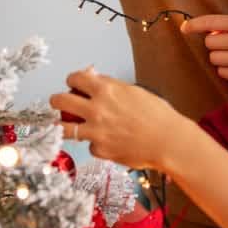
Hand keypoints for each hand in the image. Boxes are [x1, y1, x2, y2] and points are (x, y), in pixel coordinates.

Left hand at [49, 67, 190, 169]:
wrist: (169, 141)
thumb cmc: (158, 115)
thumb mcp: (135, 92)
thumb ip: (111, 86)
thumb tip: (93, 78)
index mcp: (107, 89)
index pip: (74, 78)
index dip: (73, 81)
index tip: (75, 85)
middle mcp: (96, 109)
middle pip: (59, 101)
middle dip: (58, 101)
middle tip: (62, 104)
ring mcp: (95, 131)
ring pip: (63, 128)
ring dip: (63, 125)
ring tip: (70, 125)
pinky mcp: (99, 149)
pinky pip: (89, 145)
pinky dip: (97, 144)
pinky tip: (109, 142)